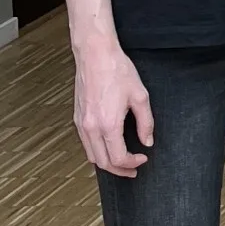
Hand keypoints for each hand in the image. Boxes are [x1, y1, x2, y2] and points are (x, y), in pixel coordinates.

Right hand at [72, 40, 152, 177]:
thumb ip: (146, 122)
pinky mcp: (77, 119)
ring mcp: (81, 124)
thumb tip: (148, 141)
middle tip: (134, 169)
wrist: (95, 55)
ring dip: (107, 163)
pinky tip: (109, 147)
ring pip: (91, 156)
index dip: (132, 163)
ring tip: (123, 162)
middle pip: (103, 162)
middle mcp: (91, 128)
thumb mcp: (140, 96)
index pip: (118, 158)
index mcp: (108, 124)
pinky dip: (97, 152)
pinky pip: (86, 144)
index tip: (143, 158)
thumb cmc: (118, 71)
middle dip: (120, 170)